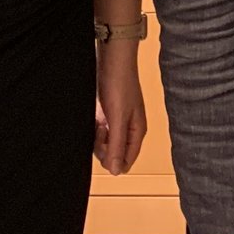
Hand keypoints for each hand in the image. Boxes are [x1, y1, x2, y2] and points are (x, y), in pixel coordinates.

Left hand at [94, 44, 146, 174]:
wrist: (113, 62)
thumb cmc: (120, 85)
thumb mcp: (118, 119)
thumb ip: (118, 145)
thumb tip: (116, 171)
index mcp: (138, 131)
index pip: (127, 161)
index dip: (113, 161)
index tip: (104, 148)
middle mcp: (130, 129)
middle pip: (115, 155)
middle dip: (103, 148)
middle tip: (101, 131)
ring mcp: (119, 122)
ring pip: (106, 144)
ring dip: (98, 139)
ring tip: (98, 122)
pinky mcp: (110, 116)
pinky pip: (101, 133)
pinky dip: (95, 130)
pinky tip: (96, 119)